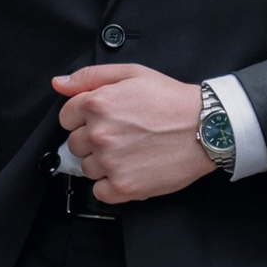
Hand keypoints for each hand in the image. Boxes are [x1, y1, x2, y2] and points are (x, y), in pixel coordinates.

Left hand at [50, 64, 212, 203]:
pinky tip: (129, 171)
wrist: (207, 128)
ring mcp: (111, 162)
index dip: (83, 118)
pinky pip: (99, 192)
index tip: (103, 120)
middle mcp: (100, 134)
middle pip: (75, 144)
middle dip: (93, 140)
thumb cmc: (172, 100)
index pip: (66, 117)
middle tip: (121, 136)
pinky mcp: (124, 186)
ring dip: (102, 163)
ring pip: (87, 168)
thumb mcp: (131, 74)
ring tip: (129, 152)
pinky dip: (110, 186)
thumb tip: (59, 83)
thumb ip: (90, 77)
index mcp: (97, 104)